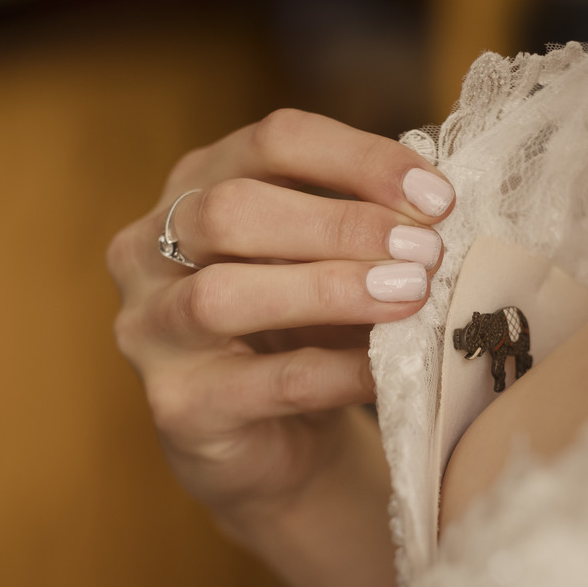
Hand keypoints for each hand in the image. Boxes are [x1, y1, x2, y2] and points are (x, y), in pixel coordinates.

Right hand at [106, 109, 454, 537]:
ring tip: (410, 295)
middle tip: (426, 250)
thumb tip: (437, 207)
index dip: (358, 159)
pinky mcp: (177, 405)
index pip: (272, 142)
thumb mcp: (327, 262)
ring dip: (330, 290)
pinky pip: (264, 383)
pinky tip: (388, 367)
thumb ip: (362, 226)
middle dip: (340, 224)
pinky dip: (338, 371)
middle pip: (232, 208)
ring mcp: (150, 329)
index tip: (437, 196)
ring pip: (224, 295)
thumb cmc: (302, 333)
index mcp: (195, 186)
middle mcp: (149, 249)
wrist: (271, 444)